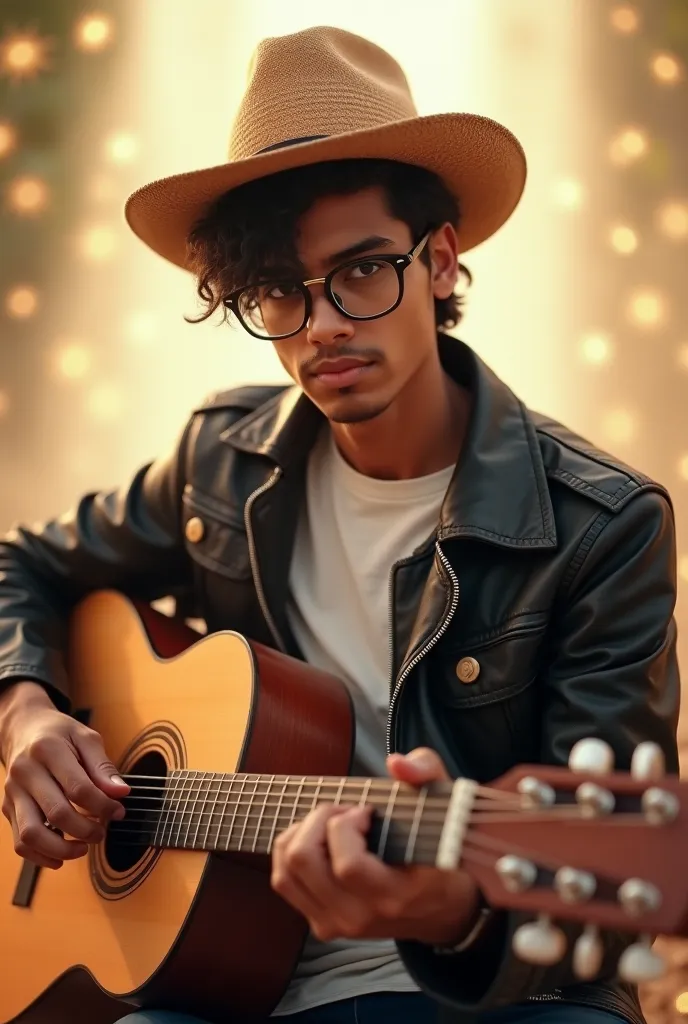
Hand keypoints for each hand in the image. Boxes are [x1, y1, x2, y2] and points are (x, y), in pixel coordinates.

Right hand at [1, 682, 129, 868]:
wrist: (23, 729)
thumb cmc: (59, 734)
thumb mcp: (86, 738)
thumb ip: (103, 766)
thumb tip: (121, 793)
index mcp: (48, 750)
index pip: (78, 787)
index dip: (103, 805)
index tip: (118, 811)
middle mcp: (25, 772)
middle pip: (57, 813)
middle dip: (86, 830)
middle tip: (102, 833)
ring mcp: (13, 792)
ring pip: (31, 834)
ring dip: (61, 849)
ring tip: (82, 848)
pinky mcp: (7, 808)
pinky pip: (20, 842)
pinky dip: (40, 856)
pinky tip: (61, 855)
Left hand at [270, 747, 480, 944]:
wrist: (443, 909)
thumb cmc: (441, 851)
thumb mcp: (447, 806)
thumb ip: (426, 773)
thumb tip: (396, 764)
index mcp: (395, 895)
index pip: (348, 865)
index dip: (347, 826)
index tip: (366, 811)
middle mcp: (360, 916)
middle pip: (305, 861)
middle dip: (319, 820)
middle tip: (346, 813)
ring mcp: (337, 923)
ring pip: (286, 870)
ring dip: (302, 833)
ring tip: (332, 825)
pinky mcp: (321, 923)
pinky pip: (283, 880)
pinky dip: (292, 850)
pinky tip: (319, 839)